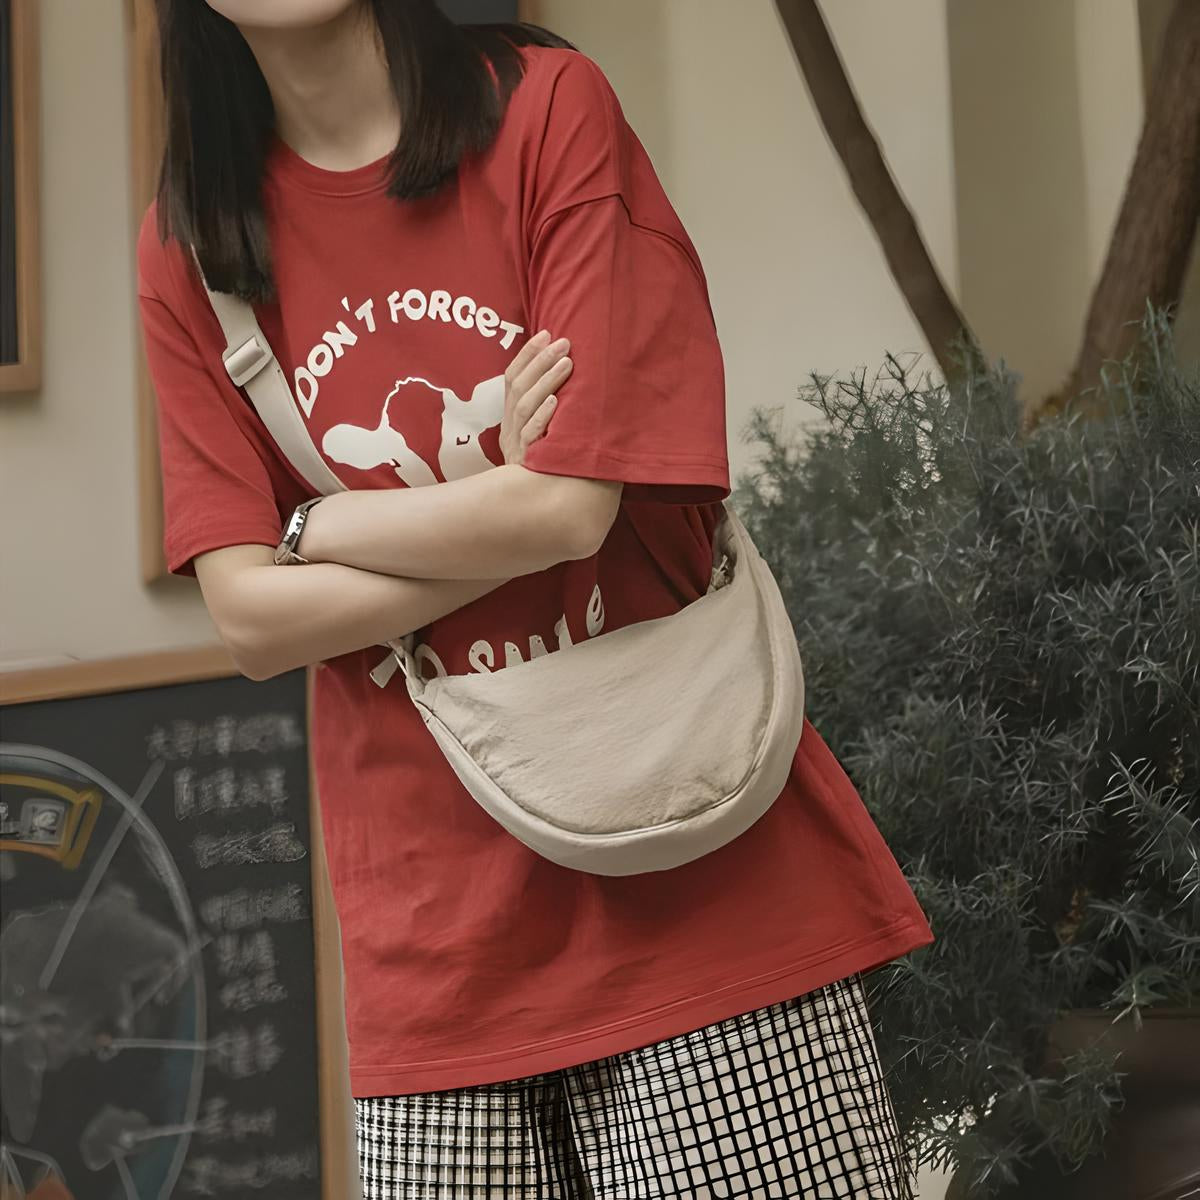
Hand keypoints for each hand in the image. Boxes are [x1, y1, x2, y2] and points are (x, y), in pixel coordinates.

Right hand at [498, 329, 572, 465]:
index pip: (512, 379)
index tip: (546, 333)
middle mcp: (510, 431)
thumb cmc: (551, 470)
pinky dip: (543, 418)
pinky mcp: (527, 464)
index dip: (527, 355)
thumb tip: (572, 374)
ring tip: (566, 363)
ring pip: (525, 407)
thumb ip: (550, 411)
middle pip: (518, 388)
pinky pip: (532, 438)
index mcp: (511, 421)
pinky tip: (556, 403)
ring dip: (546, 381)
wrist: (544, 512)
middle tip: (564, 342)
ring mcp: (517, 448)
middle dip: (540, 361)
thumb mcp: (546, 437)